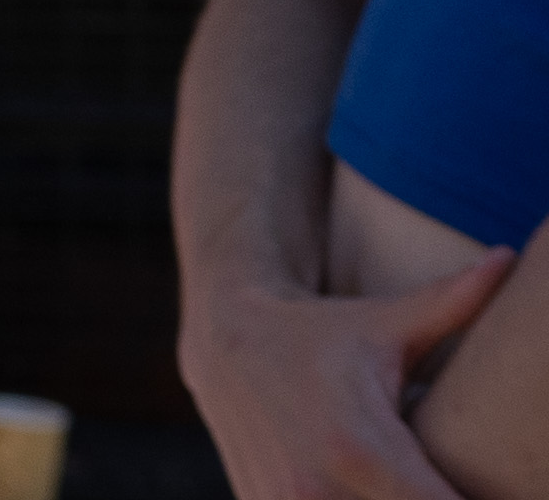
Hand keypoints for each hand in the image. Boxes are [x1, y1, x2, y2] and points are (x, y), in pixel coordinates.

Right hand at [187, 250, 509, 499]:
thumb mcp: (388, 323)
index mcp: (359, 447)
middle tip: (451, 481)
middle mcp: (316, 488)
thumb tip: (509, 256)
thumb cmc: (324, 332)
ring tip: (403, 480)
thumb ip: (455, 303)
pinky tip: (360, 486)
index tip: (500, 491)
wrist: (224, 336)